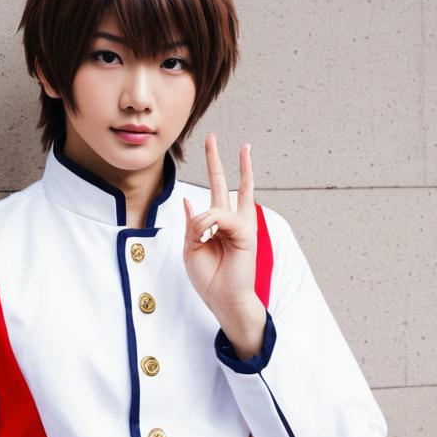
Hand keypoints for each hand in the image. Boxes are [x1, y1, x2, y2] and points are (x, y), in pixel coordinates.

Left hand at [182, 132, 260, 325]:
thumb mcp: (190, 249)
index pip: (216, 190)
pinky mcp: (246, 233)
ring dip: (204, 221)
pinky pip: (223, 218)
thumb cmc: (209, 279)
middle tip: (213, 136)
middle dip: (218, 160)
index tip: (212, 145)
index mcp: (218, 224)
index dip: (215, 167)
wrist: (223, 299)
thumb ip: (191, 225)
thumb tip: (190, 201)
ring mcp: (240, 225)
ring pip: (219, 204)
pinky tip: (207, 237)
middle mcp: (231, 221)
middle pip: (225, 183)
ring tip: (204, 240)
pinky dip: (210, 225)